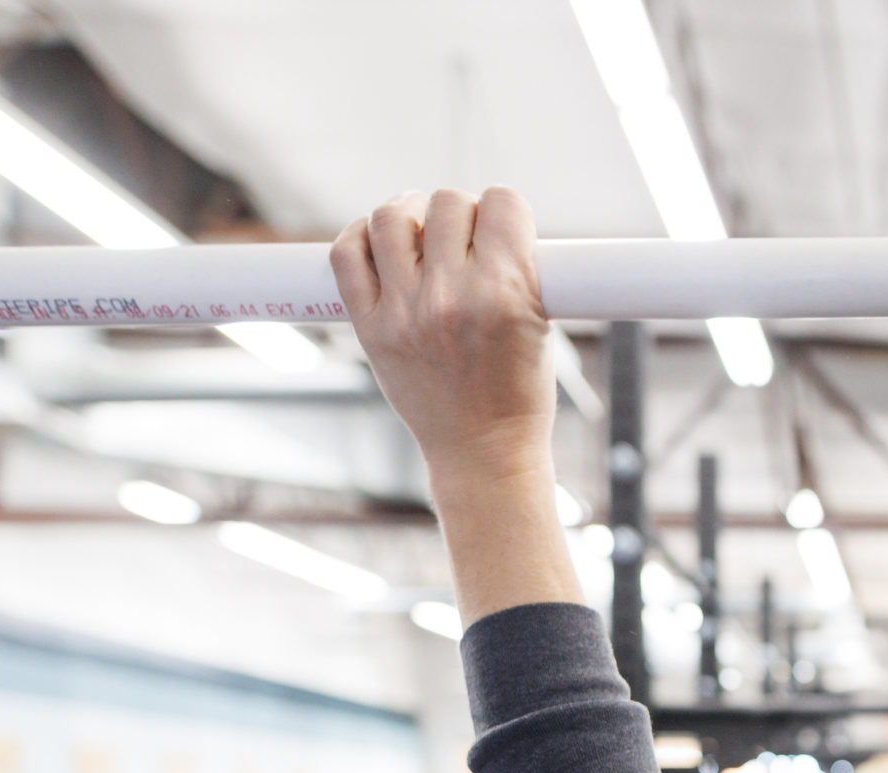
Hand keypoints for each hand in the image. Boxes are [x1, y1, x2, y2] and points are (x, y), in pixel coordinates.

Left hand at [332, 189, 554, 489]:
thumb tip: (481, 218)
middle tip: (465, 238)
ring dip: (409, 213)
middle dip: (461, 213)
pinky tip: (380, 242)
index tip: (504, 227)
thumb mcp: (541, 326)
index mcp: (507, 294)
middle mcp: (451, 299)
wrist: (484, 454)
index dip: (506, 209)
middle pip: (446, 203)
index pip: (502, 202)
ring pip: (391, 217)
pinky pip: (346, 254)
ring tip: (421, 229)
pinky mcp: (371, 329)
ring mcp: (405, 313)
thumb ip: (513, 269)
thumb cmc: (520, 391)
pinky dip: (360, 235)